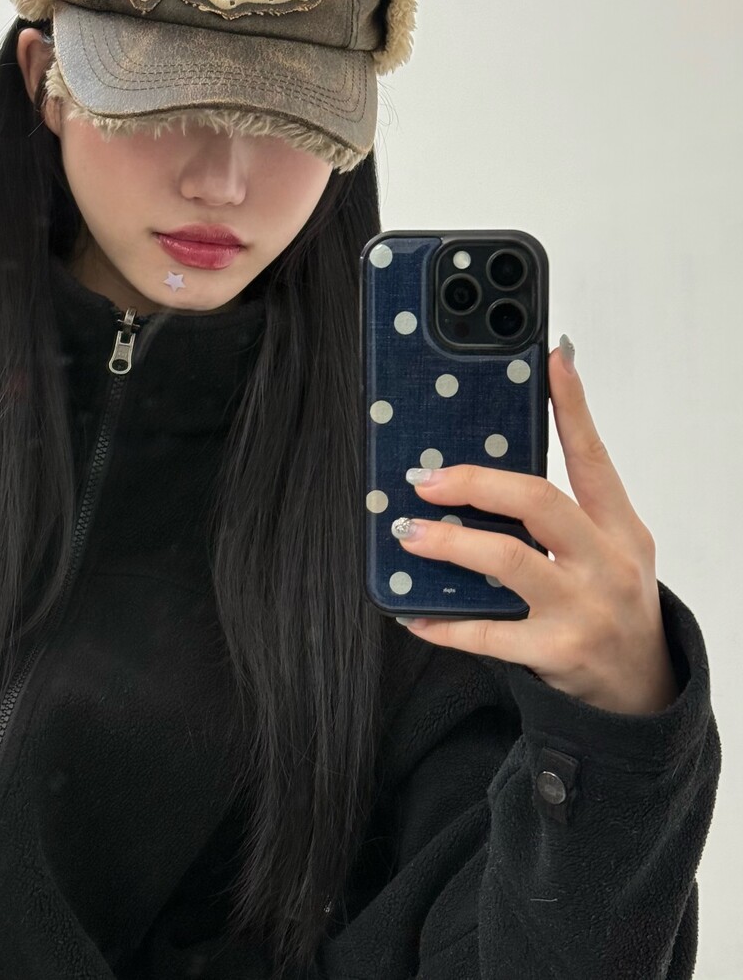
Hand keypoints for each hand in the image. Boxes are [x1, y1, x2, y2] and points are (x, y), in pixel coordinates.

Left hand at [395, 339, 680, 716]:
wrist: (643, 690)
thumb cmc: (614, 605)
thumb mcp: (613, 549)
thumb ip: (569, 509)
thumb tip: (499, 465)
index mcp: (620, 528)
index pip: (594, 458)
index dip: (573, 407)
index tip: (552, 360)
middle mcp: (605, 563)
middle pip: (539, 502)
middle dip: (476, 483)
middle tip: (426, 480)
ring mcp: (582, 609)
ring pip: (508, 561)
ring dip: (449, 543)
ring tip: (409, 533)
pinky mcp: (556, 652)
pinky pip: (487, 633)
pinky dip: (443, 622)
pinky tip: (414, 613)